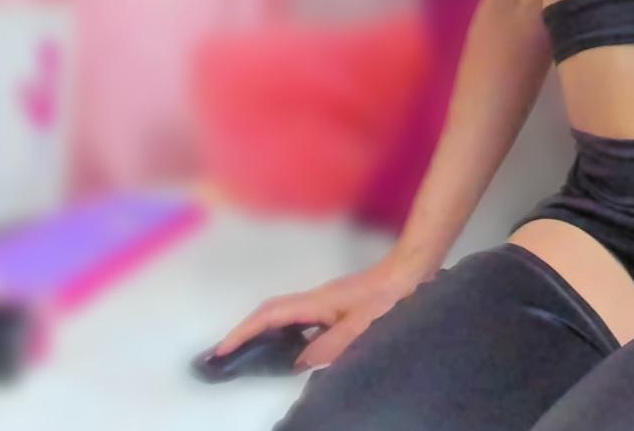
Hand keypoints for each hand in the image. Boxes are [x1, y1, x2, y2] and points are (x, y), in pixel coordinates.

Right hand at [211, 256, 431, 370]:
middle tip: (227, 356)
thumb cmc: (388, 298)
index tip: (222, 349)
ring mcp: (325, 301)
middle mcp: (315, 299)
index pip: (269, 315)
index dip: (244, 332)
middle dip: (246, 332)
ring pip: (285, 316)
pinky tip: (295, 352)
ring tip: (252, 357)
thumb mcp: (360, 327)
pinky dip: (288, 334)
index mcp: (315, 302)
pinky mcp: (336, 305)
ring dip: (265, 333)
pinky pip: (302, 320)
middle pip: (270, 313)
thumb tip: (298, 361)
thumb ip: (328, 346)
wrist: (411, 272)